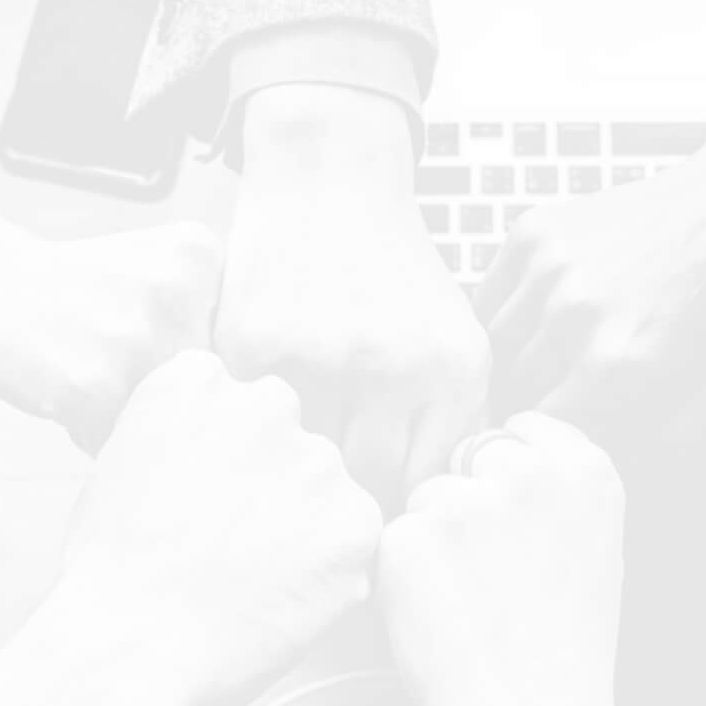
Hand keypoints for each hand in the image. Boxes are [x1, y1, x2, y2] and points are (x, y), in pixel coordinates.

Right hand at [0, 223, 222, 451]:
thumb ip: (205, 318)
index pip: (237, 351)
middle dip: (163, 393)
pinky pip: (115, 441)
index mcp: (200, 259)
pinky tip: (64, 391)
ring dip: (126, 415)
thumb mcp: (154, 269)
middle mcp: (177, 295)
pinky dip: (89, 431)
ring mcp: (136, 341)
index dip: (195, 364)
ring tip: (87, 375)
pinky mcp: (93, 387)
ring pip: (163, 420)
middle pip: (203, 391)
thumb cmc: (67, 287)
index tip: (155, 346)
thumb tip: (246, 406)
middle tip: (111, 361)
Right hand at [44, 349, 382, 705]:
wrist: (128, 645)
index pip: (233, 405)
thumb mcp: (120, 466)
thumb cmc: (107, 573)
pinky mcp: (355, 523)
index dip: (218, 462)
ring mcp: (317, 461)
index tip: (196, 504)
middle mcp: (265, 402)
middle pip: (285, 441)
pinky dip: (328, 576)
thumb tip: (216, 455)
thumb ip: (179, 437)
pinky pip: (353, 543)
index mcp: (197, 380)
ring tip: (248, 583)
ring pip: (325, 491)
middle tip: (227, 548)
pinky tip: (275, 603)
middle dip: (268, 487)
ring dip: (302, 529)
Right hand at [216, 86, 488, 504]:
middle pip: (364, 487)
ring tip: (292, 456)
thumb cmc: (394, 278)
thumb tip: (428, 524)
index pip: (424, 487)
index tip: (375, 510)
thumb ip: (452, 428)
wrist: (329, 181)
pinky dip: (254, 427)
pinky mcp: (252, 344)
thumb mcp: (453, 341)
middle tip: (327, 491)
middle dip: (346, 495)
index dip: (397, 509)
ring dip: (295, 464)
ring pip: (303, 462)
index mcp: (452, 369)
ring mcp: (318, 355)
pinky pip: (253, 425)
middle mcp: (391, 365)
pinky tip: (259, 412)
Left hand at [376, 414, 626, 705]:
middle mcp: (528, 473)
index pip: (521, 429)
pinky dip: (402, 576)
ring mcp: (466, 503)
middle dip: (468, 502)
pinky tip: (440, 618)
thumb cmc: (566, 649)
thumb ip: (556, 489)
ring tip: (470, 603)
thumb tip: (501, 451)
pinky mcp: (410, 538)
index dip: (507, 476)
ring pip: (425, 498)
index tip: (514, 523)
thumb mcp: (595, 548)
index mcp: (586, 470)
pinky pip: (392, 539)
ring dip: (433, 539)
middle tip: (491, 576)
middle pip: (467, 457)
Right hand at [474, 137, 705, 445]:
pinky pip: (488, 296)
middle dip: (527, 402)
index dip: (546, 441)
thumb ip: (643, 450)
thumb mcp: (698, 396)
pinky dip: (502, 314)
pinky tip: (534, 315)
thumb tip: (589, 474)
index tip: (552, 437)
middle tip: (549, 396)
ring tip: (541, 358)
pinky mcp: (533, 234)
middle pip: (510, 391)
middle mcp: (574, 319)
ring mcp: (549, 272)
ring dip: (509, 361)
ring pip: (490, 347)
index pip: (541, 433)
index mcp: (616, 370)